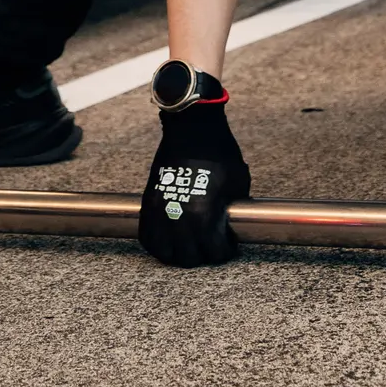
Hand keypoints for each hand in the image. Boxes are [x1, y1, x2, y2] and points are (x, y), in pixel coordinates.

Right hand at [137, 97, 250, 268]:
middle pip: (188, 258)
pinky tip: (168, 241)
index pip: (214, 252)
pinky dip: (157, 244)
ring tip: (188, 246)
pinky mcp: (149, 202)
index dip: (224, 251)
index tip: (227, 245)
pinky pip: (147, 236)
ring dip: (177, 254)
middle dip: (202, 255)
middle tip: (209, 246)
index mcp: (203, 214)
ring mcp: (160, 210)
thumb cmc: (219, 152)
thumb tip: (231, 225)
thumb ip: (232, 210)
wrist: (193, 128)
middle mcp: (179, 217)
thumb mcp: (238, 184)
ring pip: (164, 251)